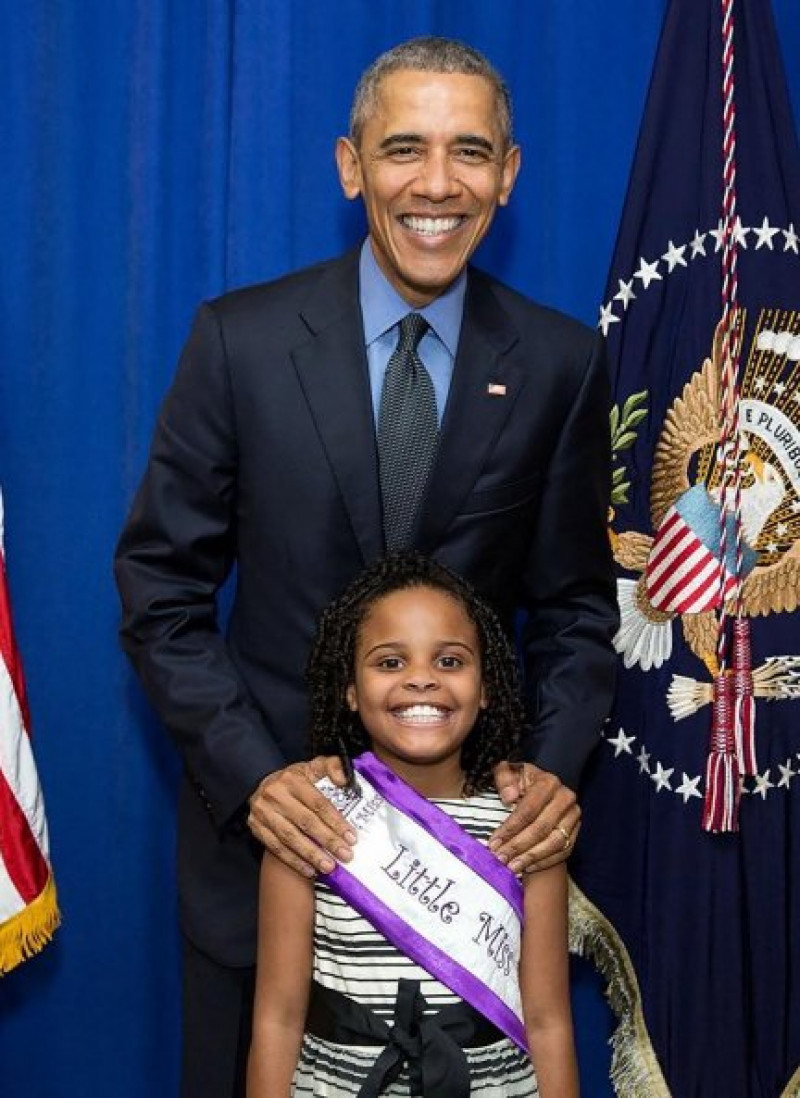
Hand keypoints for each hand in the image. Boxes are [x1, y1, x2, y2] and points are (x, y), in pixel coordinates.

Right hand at [247, 756, 356, 876]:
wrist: (264, 785)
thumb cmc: (295, 779)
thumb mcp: (313, 767)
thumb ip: (333, 766)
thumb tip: (344, 779)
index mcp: (292, 779)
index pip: (318, 803)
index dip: (335, 821)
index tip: (351, 837)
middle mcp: (275, 795)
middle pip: (305, 821)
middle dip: (328, 841)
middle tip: (345, 855)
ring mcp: (263, 812)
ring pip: (290, 837)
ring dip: (311, 855)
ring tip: (329, 866)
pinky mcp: (256, 827)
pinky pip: (276, 848)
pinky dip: (294, 861)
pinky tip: (309, 870)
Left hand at [489, 762, 580, 873]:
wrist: (539, 789)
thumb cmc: (520, 781)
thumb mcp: (509, 772)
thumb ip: (505, 778)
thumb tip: (509, 796)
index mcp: (548, 782)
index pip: (528, 809)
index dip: (510, 828)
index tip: (494, 842)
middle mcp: (565, 799)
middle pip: (541, 828)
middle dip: (518, 846)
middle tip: (501, 859)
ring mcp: (573, 817)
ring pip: (554, 843)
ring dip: (531, 858)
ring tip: (512, 867)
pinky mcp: (576, 831)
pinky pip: (563, 852)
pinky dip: (545, 862)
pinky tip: (527, 867)